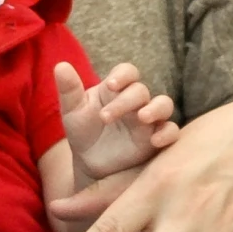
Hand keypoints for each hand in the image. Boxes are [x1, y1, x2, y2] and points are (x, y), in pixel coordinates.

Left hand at [58, 62, 177, 183]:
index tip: (110, 84)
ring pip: (164, 105)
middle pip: (141, 90)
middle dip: (126, 100)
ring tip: (142, 117)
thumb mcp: (72, 113)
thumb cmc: (83, 134)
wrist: (91, 166)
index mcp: (116, 90)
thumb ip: (69, 90)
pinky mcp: (156, 140)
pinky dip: (167, 133)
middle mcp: (136, 102)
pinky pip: (171, 132)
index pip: (127, 72)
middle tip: (105, 117)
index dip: (123, 75)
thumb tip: (61, 65)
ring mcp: (149, 120)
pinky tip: (155, 141)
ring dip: (156, 108)